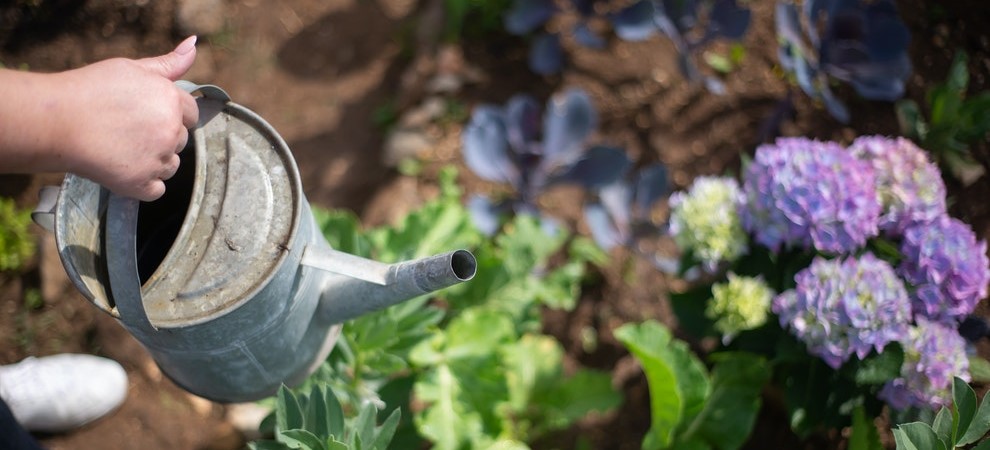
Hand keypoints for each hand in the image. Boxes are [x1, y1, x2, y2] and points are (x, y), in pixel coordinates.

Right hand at [51, 36, 199, 200]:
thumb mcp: (132, 68)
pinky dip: (143, 184)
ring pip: (170, 166)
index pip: (191, 113)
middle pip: (180, 140)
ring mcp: (158, 159)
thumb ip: (168, 64)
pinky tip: (123, 168)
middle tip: (127, 130)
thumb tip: (194, 45)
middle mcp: (171, 130)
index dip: (172, 114)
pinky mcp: (142, 183)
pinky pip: (157, 189)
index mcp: (171, 100)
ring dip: (154, 161)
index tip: (148, 115)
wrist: (55, 120)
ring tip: (122, 148)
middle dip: (162, 137)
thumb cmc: (90, 90)